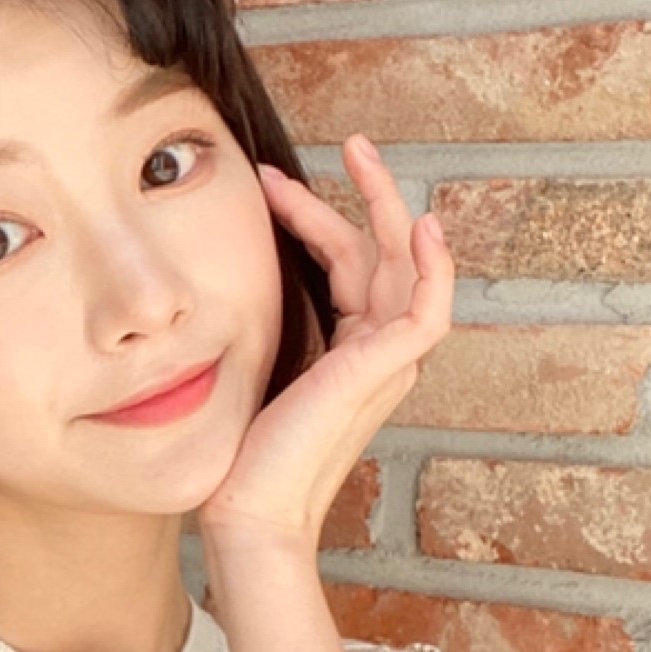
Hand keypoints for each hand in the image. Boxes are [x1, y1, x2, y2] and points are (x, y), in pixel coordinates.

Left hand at [197, 134, 453, 556]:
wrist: (246, 509)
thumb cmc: (241, 457)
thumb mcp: (251, 370)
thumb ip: (259, 329)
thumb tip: (216, 289)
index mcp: (348, 353)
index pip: (348, 265)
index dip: (317, 217)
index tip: (269, 184)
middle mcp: (374, 355)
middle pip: (383, 255)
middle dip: (365, 195)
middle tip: (346, 142)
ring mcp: (383, 363)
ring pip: (407, 267)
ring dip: (390, 206)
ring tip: (363, 153)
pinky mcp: (383, 372)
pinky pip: (428, 311)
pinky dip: (435, 269)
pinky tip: (422, 225)